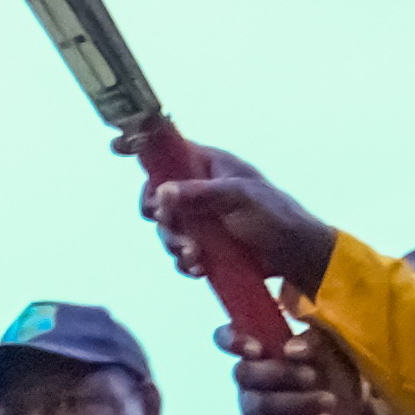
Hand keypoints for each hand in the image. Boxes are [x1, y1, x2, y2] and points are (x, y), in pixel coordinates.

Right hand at [146, 142, 332, 285]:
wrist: (297, 257)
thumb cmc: (276, 216)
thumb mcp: (240, 197)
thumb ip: (200, 194)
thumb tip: (161, 192)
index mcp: (209, 165)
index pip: (168, 148)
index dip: (142, 145)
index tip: (116, 147)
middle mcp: (201, 188)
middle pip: (158, 196)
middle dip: (160, 215)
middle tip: (169, 223)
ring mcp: (202, 218)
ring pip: (168, 228)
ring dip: (175, 244)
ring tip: (195, 257)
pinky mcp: (206, 245)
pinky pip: (181, 251)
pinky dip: (185, 261)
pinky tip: (199, 268)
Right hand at [231, 311, 383, 414]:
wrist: (352, 409)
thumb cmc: (334, 369)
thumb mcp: (329, 349)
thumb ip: (310, 343)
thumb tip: (290, 350)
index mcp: (258, 347)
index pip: (225, 338)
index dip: (231, 340)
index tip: (256, 349)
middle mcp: (247, 375)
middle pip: (243, 373)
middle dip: (279, 374)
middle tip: (312, 377)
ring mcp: (250, 405)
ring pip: (260, 403)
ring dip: (297, 402)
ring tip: (329, 401)